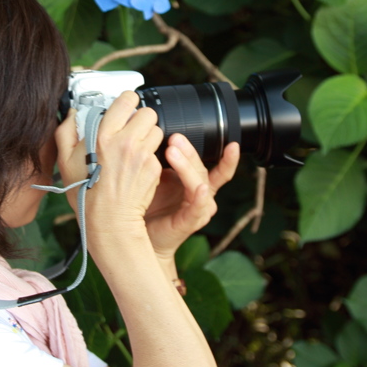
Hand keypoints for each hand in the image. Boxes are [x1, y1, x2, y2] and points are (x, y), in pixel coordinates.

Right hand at [55, 91, 164, 239]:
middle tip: (130, 130)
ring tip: (134, 149)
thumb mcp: (65, 160)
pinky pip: (157, 152)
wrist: (108, 221)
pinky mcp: (154, 168)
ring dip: (147, 136)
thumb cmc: (85, 193)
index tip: (123, 109)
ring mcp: (143, 155)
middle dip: (140, 119)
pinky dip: (149, 156)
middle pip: (147, 113)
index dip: (127, 102)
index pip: (128, 99)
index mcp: (104, 134)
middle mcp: (127, 142)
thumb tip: (72, 114)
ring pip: (156, 130)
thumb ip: (66, 130)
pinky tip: (135, 168)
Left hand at [145, 134, 238, 261]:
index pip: (214, 164)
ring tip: (172, 152)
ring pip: (199, 184)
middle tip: (175, 137)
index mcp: (196, 182)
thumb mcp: (155, 176)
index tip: (229, 140)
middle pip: (202, 169)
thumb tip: (155, 132)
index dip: (224, 154)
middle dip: (190, 152)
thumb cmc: (147, 205)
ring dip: (187, 167)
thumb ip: (161, 159)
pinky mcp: (189, 222)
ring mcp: (198, 209)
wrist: (137, 234)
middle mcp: (202, 195)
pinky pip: (197, 209)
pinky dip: (200, 198)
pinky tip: (199, 188)